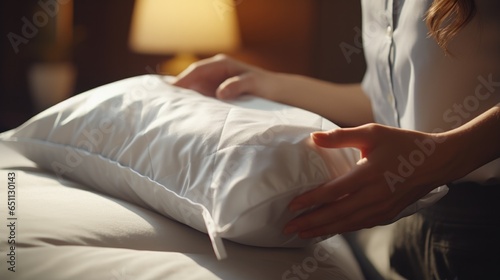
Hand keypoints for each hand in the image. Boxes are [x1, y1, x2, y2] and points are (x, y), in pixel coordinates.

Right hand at [172, 54, 277, 99]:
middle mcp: (215, 71)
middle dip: (179, 87)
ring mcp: (215, 82)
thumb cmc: (266, 86)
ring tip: (169, 107)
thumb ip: (237, 85)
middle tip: (163, 99)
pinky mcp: (216, 93)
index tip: (172, 89)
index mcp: (222, 64)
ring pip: (194, 88)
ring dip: (184, 96)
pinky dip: (192, 102)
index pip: (197, 70)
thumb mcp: (253, 84)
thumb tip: (220, 92)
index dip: (183, 79)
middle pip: (192, 78)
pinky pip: (200, 96)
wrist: (276, 93)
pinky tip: (184, 111)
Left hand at [283, 123, 454, 238]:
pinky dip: (342, 229)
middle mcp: (375, 195)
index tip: (291, 206)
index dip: (310, 200)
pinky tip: (328, 231)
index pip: (333, 192)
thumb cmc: (402, 144)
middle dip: (310, 222)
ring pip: (347, 223)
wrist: (435, 161)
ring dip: (323, 230)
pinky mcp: (387, 214)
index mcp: (369, 174)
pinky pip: (360, 225)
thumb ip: (341, 136)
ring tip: (303, 233)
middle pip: (336, 213)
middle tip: (288, 227)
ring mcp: (382, 207)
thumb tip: (314, 138)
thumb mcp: (372, 132)